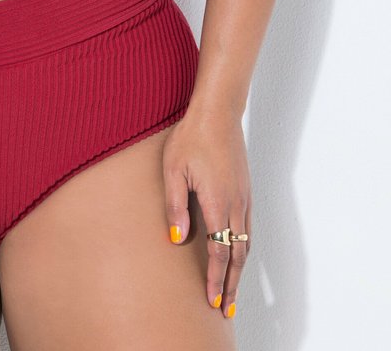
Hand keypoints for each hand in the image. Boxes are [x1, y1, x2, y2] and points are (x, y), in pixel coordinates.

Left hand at [162, 106, 251, 318]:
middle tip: (227, 309)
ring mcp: (244, 197)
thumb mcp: (173, 170)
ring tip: (233, 290)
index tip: (213, 300)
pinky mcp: (245, 190)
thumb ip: (175, 206)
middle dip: (232, 284)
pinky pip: (247, 228)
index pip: (220, 251)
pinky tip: (237, 254)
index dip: (217, 279)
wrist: (218, 112)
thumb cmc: (192, 137)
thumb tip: (176, 239)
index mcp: (218, 202)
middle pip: (237, 255)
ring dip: (240, 269)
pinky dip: (244, 249)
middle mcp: (236, 204)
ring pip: (245, 243)